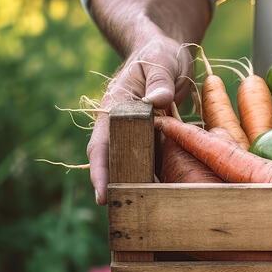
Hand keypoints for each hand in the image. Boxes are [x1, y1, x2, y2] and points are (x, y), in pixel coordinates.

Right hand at [87, 36, 193, 204]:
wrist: (167, 54)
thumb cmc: (160, 54)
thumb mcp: (161, 61)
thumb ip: (159, 80)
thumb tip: (157, 100)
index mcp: (115, 107)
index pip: (103, 143)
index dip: (100, 170)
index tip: (102, 195)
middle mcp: (122, 125)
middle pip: (116, 162)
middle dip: (118, 189)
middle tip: (124, 218)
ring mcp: (139, 134)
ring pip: (136, 166)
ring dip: (140, 188)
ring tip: (147, 217)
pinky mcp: (156, 138)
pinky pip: (156, 161)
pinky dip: (160, 177)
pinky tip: (171, 198)